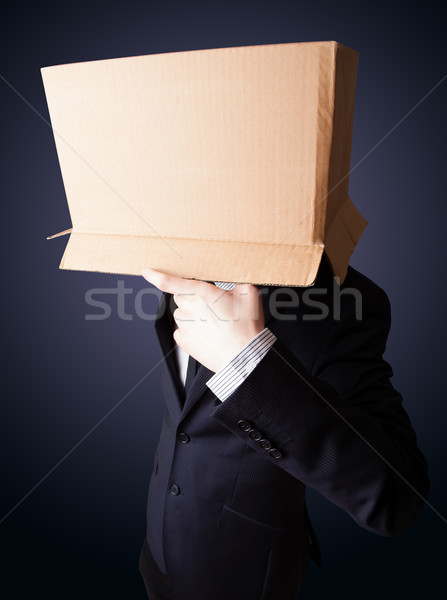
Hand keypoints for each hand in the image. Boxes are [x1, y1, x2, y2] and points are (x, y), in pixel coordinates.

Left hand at [142, 269, 264, 371]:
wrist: (243, 357)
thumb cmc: (245, 328)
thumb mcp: (249, 295)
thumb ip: (237, 282)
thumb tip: (234, 282)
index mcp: (201, 293)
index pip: (171, 282)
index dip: (156, 276)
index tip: (147, 272)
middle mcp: (189, 308)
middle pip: (181, 297)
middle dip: (193, 298)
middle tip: (213, 307)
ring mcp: (184, 326)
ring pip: (182, 314)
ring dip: (193, 316)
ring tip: (214, 325)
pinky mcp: (183, 341)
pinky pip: (182, 331)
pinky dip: (191, 331)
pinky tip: (207, 334)